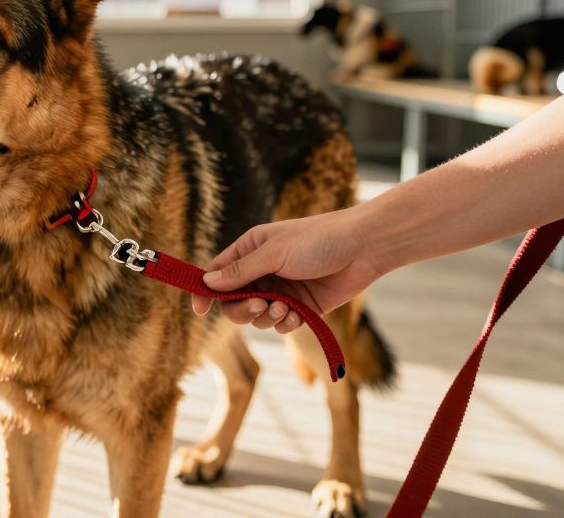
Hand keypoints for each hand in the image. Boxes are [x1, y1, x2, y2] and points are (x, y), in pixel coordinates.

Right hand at [191, 208, 386, 333]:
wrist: (364, 248)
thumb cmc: (319, 240)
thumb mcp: (274, 253)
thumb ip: (241, 271)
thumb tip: (207, 283)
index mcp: (250, 250)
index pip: (216, 274)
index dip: (205, 292)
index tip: (199, 310)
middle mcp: (261, 271)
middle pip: (233, 302)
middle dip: (242, 309)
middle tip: (260, 305)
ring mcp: (280, 290)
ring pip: (256, 317)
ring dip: (266, 317)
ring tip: (285, 308)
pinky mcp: (300, 307)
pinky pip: (280, 324)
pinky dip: (285, 323)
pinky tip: (298, 314)